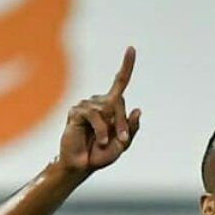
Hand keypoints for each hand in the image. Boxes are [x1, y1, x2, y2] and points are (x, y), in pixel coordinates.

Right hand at [59, 46, 141, 172]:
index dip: (126, 66)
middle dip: (123, 122)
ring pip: (107, 109)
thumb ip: (131, 129)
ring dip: (111, 129)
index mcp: (111, 108)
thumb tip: (138, 110)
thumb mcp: (121, 145)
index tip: (131, 49)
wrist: (81, 166)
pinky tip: (99, 140)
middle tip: (123, 140)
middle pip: (118, 101)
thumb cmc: (100, 155)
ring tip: (105, 143)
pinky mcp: (76, 112)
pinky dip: (101, 130)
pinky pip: (94, 115)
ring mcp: (86, 106)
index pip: (119, 82)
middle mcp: (99, 103)